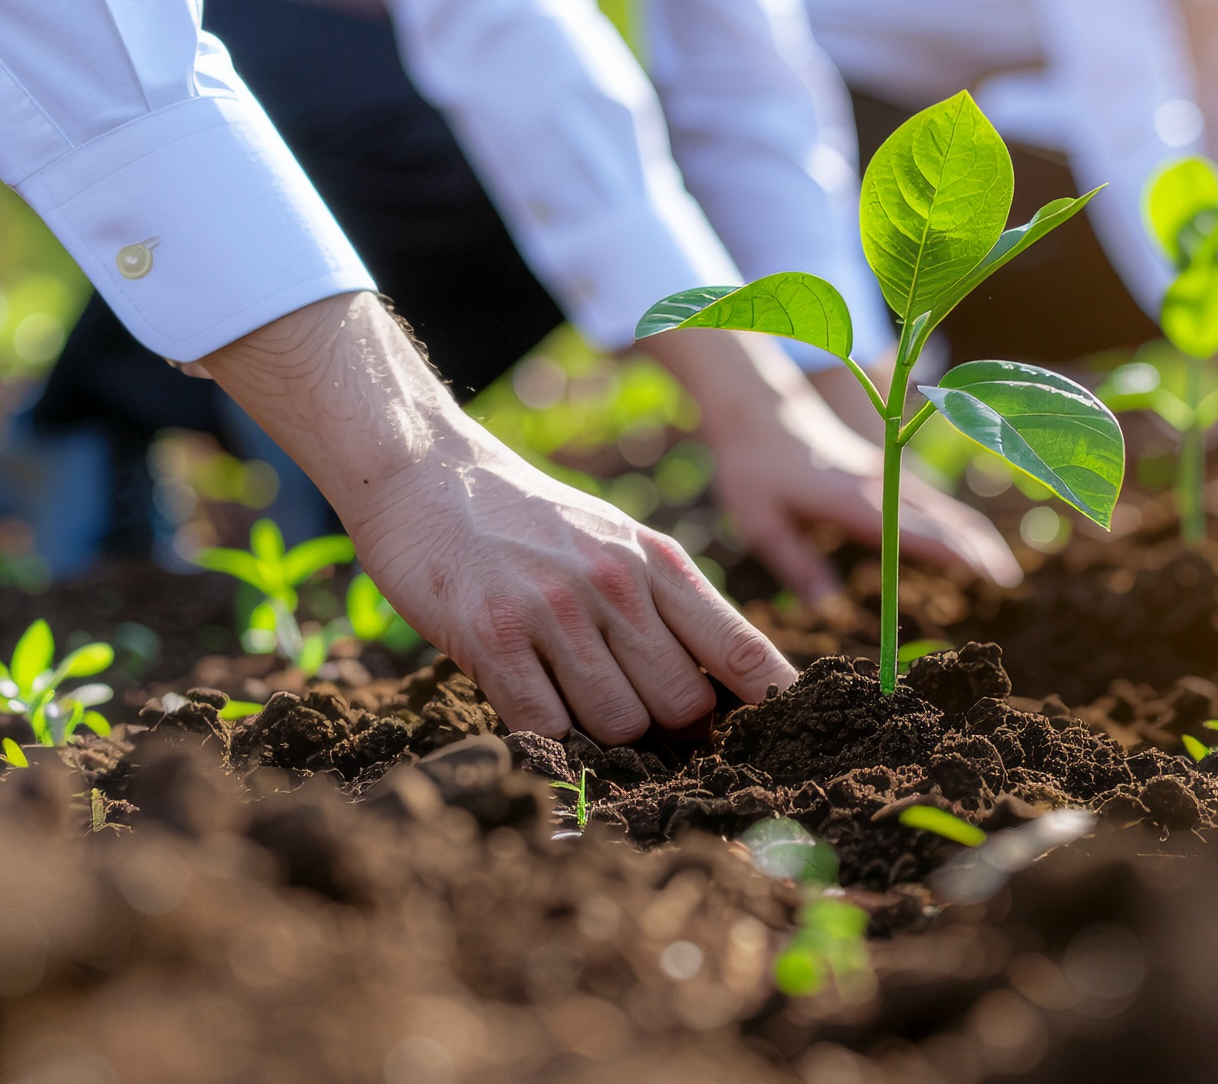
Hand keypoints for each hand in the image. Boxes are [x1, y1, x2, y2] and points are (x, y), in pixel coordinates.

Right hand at [198, 293, 795, 740]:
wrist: (426, 474)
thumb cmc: (528, 523)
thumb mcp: (615, 542)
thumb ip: (665, 606)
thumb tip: (720, 692)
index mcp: (658, 561)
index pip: (740, 647)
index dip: (772, 702)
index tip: (791, 737)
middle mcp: (617, 583)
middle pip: (684, 706)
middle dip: (667, 731)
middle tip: (632, 716)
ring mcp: (557, 609)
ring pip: (620, 726)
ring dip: (602, 738)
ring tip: (568, 700)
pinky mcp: (495, 634)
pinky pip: (546, 727)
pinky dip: (548, 742)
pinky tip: (533, 715)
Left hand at [641, 329, 1020, 601]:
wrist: (759, 412)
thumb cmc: (753, 469)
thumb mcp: (759, 522)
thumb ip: (795, 564)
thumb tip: (826, 609)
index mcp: (854, 500)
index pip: (914, 530)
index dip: (954, 552)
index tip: (987, 575)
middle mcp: (881, 484)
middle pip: (946, 516)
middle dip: (980, 549)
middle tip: (1010, 585)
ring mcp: (889, 474)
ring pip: (947, 506)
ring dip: (976, 536)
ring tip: (1001, 573)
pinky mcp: (887, 472)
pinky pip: (935, 501)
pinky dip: (959, 524)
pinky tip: (969, 545)